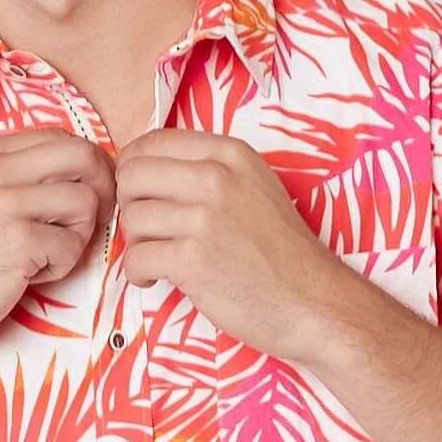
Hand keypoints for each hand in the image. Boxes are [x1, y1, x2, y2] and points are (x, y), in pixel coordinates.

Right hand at [0, 126, 113, 373]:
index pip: (56, 137)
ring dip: (79, 234)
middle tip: (89, 221)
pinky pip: (72, 245)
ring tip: (47, 255)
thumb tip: (71, 170)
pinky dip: (61, 266)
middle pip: (81, 155)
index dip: (83, 166)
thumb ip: (7, 178)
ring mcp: (3, 202)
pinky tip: (30, 276)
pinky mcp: (18, 240)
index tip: (84, 194)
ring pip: (85, 200)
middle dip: (99, 189)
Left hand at [112, 130, 371, 365]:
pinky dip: (139, 272)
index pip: (154, 141)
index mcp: (230, 155)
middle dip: (129, 204)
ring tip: (159, 258)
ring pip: (132, 218)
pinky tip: (157, 278)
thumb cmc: (280, 250)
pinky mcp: (192, 259)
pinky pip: (136, 256)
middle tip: (147, 228)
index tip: (139, 192)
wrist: (311, 301)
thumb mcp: (254, 187)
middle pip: (133, 175)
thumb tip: (145, 166)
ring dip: (136, 243)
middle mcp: (217, 178)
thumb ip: (209, 170)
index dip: (134, 167)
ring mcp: (204, 218)